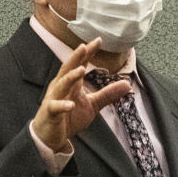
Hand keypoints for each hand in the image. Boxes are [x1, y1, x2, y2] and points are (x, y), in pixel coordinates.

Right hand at [31, 37, 130, 151]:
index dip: (88, 52)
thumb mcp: (92, 105)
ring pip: (61, 85)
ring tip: (81, 70)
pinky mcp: (50, 113)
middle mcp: (61, 87)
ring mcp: (54, 99)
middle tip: (84, 46)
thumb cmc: (69, 118)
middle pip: (68, 69)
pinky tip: (71, 105)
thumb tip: (128, 84)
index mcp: (71, 83)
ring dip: (70, 77)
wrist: (50, 136)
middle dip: (76, 58)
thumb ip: (107, 94)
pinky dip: (62, 105)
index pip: (80, 64)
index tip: (98, 40)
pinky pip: (55, 107)